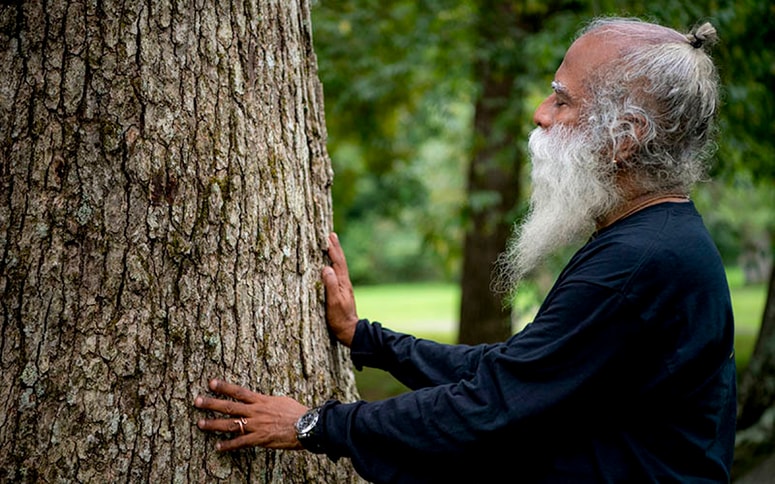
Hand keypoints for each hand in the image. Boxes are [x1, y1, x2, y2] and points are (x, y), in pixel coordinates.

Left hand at [194, 378, 307, 451]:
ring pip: (230, 424)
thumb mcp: (281, 401)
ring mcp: (255, 425)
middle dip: (211, 403)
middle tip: (197, 401)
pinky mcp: (259, 439)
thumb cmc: (297, 412)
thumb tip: (261, 400)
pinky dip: (228, 445)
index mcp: (261, 400)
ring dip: (214, 424)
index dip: (224, 387)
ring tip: (200, 423)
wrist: (306, 426)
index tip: (211, 383)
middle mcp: (255, 411)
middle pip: (229, 406)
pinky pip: (240, 443)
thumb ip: (267, 401)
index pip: (239, 391)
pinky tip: (218, 447)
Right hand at [322, 232, 358, 346]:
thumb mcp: (333, 302)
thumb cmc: (340, 318)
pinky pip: (337, 273)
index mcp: (343, 283)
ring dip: (335, 254)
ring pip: (339, 266)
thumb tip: (326, 268)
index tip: (329, 236)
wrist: (349, 331)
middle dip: (336, 247)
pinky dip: (334, 264)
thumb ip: (330, 285)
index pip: (337, 262)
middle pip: (340, 261)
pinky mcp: (341, 292)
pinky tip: (331, 265)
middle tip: (332, 234)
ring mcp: (343, 287)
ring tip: (331, 245)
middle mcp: (344, 282)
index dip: (333, 249)